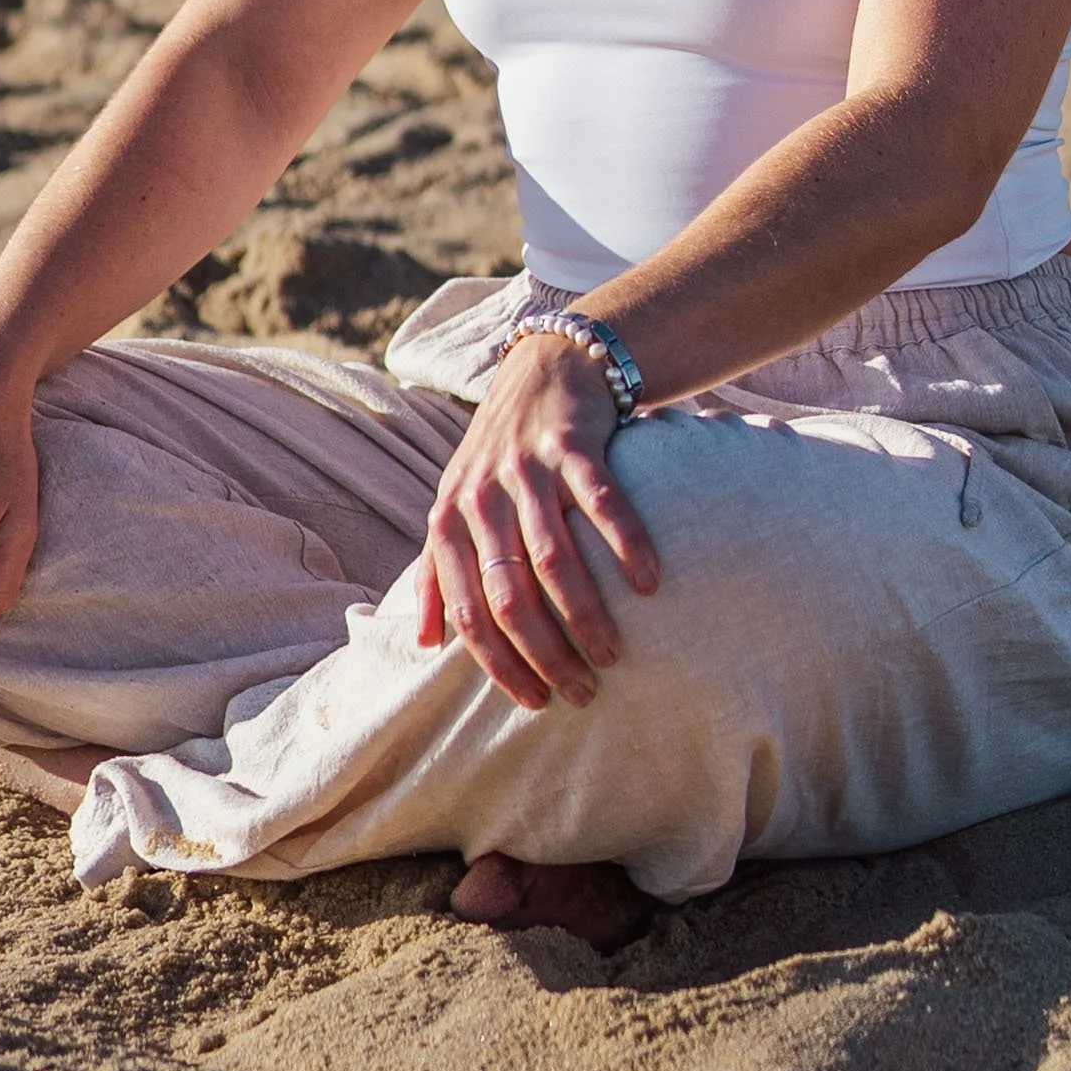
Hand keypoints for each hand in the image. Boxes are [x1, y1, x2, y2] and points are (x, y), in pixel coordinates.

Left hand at [416, 335, 659, 708]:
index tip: (534, 702)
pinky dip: (627, 544)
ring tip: (613, 655)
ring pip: (554, 560)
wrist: (543, 368)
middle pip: (510, 596)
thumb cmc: (497, 455)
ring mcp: (528, 469)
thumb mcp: (454, 506)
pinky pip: (603, 502)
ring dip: (585, 616)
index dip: (499, 664)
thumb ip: (436, 570)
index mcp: (449, 519)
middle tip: (581, 692)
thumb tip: (421, 642)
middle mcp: (483, 496)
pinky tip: (649, 584)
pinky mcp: (573, 444)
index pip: (467, 611)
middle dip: (546, 654)